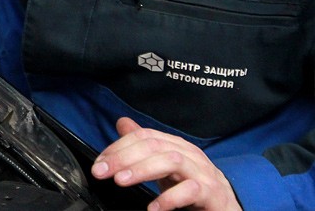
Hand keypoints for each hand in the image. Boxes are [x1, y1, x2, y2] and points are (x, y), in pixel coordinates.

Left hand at [92, 117, 240, 210]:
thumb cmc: (192, 186)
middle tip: (102, 172)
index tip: (99, 163)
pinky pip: (191, 190)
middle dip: (124, 157)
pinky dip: (170, 198)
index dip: (118, 147)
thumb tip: (122, 123)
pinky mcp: (212, 194)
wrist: (225, 208)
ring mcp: (203, 173)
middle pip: (154, 146)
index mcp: (176, 145)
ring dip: (143, 170)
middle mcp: (190, 155)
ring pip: (172, 161)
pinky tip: (153, 207)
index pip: (144, 136)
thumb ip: (143, 145)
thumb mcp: (163, 164)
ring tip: (121, 181)